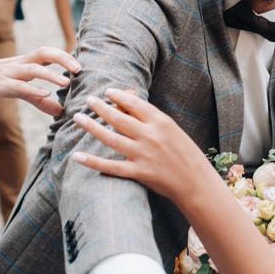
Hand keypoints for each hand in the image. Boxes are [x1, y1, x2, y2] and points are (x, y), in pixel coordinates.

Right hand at [0, 46, 81, 115]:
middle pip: (44, 53)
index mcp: (25, 62)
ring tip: (66, 82)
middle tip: (79, 69)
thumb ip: (38, 99)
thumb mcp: (17, 90)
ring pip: (33, 68)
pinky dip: (32, 89)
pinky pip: (18, 85)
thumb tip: (59, 111)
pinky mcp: (0, 84)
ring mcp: (9, 73)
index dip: (65, 56)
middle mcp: (19, 64)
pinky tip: (45, 94)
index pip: (48, 53)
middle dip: (63, 58)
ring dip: (51, 74)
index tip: (81, 65)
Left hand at [71, 89, 220, 206]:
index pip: (135, 104)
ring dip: (92, 127)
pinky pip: (111, 166)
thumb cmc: (187, 155)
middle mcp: (150, 136)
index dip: (119, 96)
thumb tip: (131, 108)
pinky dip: (93, 161)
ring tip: (78, 118)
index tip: (107, 91)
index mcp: (161, 122)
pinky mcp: (139, 172)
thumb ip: (153, 121)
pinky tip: (78, 156)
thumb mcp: (173, 131)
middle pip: (119, 118)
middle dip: (100, 107)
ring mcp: (143, 154)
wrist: (196, 182)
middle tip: (88, 100)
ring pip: (110, 138)